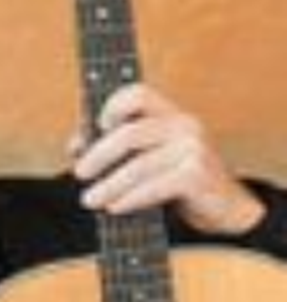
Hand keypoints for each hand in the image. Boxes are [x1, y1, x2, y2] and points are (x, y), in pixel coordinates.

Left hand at [74, 85, 265, 236]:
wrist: (226, 207)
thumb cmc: (181, 180)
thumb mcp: (151, 157)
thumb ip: (118, 147)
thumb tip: (76, 146)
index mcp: (171, 114)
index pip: (139, 93)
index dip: (112, 106)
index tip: (95, 126)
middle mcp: (184, 125)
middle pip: (130, 133)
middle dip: (99, 154)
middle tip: (80, 173)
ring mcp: (193, 148)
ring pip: (138, 165)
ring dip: (109, 185)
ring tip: (90, 200)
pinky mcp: (197, 174)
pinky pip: (154, 186)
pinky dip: (130, 198)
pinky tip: (115, 207)